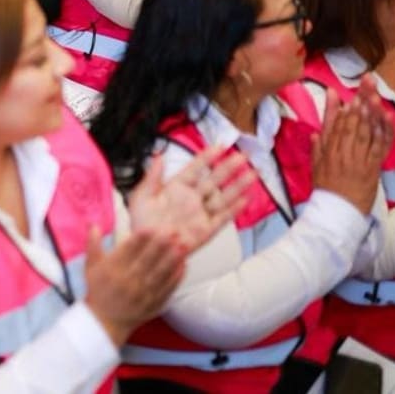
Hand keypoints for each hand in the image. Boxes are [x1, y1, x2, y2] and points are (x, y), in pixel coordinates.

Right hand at [84, 227, 185, 345]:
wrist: (104, 321)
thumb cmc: (98, 290)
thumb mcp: (91, 266)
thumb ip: (93, 244)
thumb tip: (93, 224)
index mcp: (112, 269)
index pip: (128, 250)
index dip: (141, 238)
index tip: (151, 228)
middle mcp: (127, 281)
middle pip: (147, 260)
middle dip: (160, 245)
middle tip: (173, 232)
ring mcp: (142, 294)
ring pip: (160, 273)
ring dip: (172, 259)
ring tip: (182, 246)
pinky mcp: (153, 304)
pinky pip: (167, 289)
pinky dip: (176, 277)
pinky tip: (183, 265)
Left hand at [128, 146, 255, 250]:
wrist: (147, 249)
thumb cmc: (142, 224)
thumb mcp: (141, 197)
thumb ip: (152, 177)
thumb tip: (158, 156)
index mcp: (176, 188)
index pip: (196, 168)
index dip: (207, 157)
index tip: (220, 146)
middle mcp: (192, 199)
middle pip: (215, 179)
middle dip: (230, 167)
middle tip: (244, 155)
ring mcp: (200, 214)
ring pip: (223, 196)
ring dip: (238, 185)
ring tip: (253, 173)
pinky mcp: (206, 230)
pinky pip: (223, 217)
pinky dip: (235, 209)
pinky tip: (246, 199)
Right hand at [311, 76, 393, 213]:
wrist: (339, 212)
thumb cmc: (326, 190)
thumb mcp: (315, 168)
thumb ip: (317, 149)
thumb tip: (315, 132)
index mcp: (326, 152)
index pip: (332, 126)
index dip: (335, 109)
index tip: (338, 92)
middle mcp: (342, 152)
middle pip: (351, 124)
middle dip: (358, 103)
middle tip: (363, 84)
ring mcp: (359, 159)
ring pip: (366, 131)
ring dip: (370, 112)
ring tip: (373, 95)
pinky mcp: (373, 166)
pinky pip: (380, 146)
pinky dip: (384, 131)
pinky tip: (388, 117)